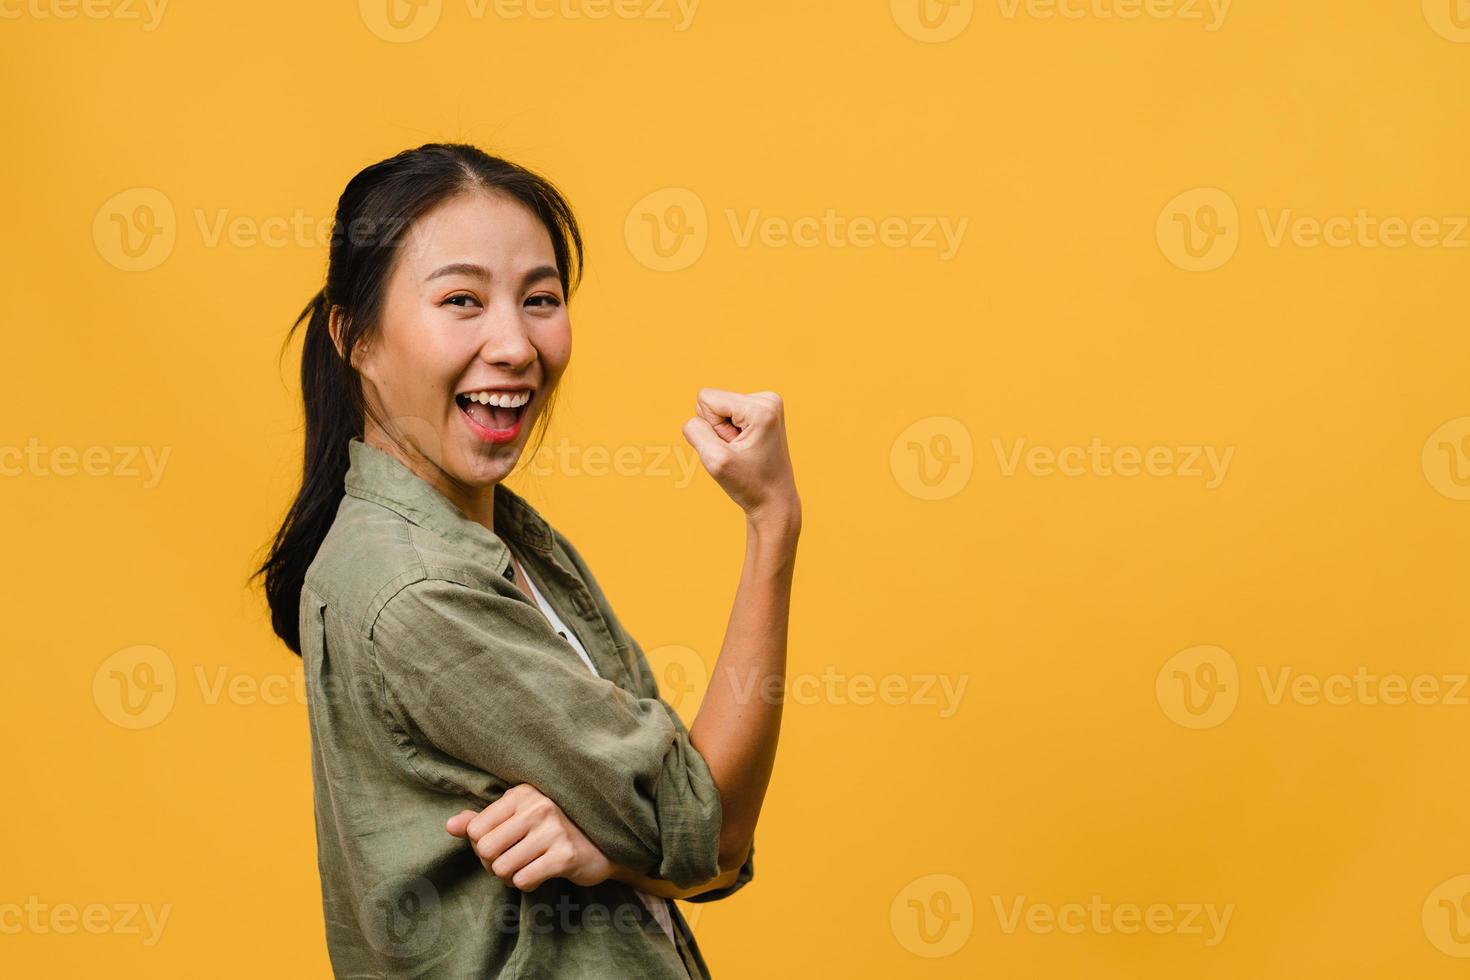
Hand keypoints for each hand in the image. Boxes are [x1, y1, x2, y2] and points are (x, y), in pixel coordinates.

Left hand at [445, 783, 613, 890]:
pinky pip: (524, 880)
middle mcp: (538, 806)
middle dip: (494, 865)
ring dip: (511, 877)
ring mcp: (553, 830)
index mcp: (523, 793)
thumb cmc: (553, 831)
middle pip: (486, 851)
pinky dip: (527, 884)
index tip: (502, 847)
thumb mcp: (518, 818)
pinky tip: (540, 874)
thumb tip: (449, 826)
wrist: (603, 847)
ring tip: (527, 868)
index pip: (476, 830)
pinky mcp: (565, 855)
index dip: (482, 847)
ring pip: (503, 869)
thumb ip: (482, 821)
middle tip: (513, 862)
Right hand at [680, 388, 800, 527]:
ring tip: (743, 451)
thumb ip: (696, 433)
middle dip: (718, 430)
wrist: (775, 501)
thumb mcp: (716, 461)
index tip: (733, 447)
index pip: (706, 398)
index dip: (711, 428)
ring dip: (724, 433)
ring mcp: (767, 404)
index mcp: (760, 407)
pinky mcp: (762, 411)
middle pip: (713, 401)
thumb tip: (692, 419)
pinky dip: (731, 433)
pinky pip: (727, 414)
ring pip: (719, 408)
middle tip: (738, 452)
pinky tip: (746, 449)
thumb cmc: (750, 484)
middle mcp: (767, 399)